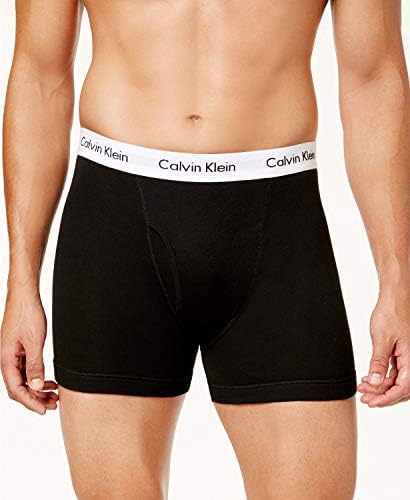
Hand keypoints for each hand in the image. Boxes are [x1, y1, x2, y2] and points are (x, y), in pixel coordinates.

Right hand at [0, 285, 57, 414]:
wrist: (25, 294)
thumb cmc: (27, 313)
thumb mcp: (35, 341)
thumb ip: (35, 365)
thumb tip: (36, 386)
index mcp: (6, 359)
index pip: (16, 389)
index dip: (30, 402)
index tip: (44, 410)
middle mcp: (7, 358)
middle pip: (19, 387)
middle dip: (36, 398)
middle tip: (53, 404)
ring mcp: (13, 354)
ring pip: (24, 379)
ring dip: (38, 388)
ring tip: (54, 395)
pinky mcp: (20, 348)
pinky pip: (26, 369)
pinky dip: (37, 376)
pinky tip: (49, 380)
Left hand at [358, 283, 409, 407]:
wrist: (394, 299)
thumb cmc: (391, 314)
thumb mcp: (381, 339)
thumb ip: (378, 362)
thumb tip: (375, 383)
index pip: (403, 388)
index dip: (387, 398)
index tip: (372, 403)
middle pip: (401, 388)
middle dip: (382, 395)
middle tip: (365, 398)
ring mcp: (408, 358)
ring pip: (397, 381)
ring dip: (381, 387)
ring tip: (363, 388)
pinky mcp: (401, 354)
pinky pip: (395, 372)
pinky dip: (382, 377)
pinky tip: (369, 378)